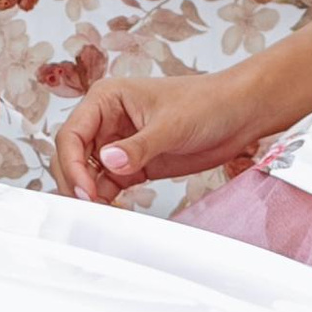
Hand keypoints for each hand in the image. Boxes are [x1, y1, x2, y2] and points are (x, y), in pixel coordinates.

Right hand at [54, 71, 261, 204]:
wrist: (239, 115)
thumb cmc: (207, 103)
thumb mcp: (171, 125)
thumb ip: (138, 146)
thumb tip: (108, 162)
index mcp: (106, 99)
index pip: (72, 133)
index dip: (72, 163)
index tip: (84, 189)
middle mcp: (106, 121)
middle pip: (73, 156)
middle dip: (76, 181)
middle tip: (90, 205)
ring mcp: (119, 145)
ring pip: (87, 174)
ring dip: (90, 193)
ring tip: (101, 212)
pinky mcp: (133, 166)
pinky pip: (108, 186)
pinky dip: (106, 200)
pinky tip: (113, 210)